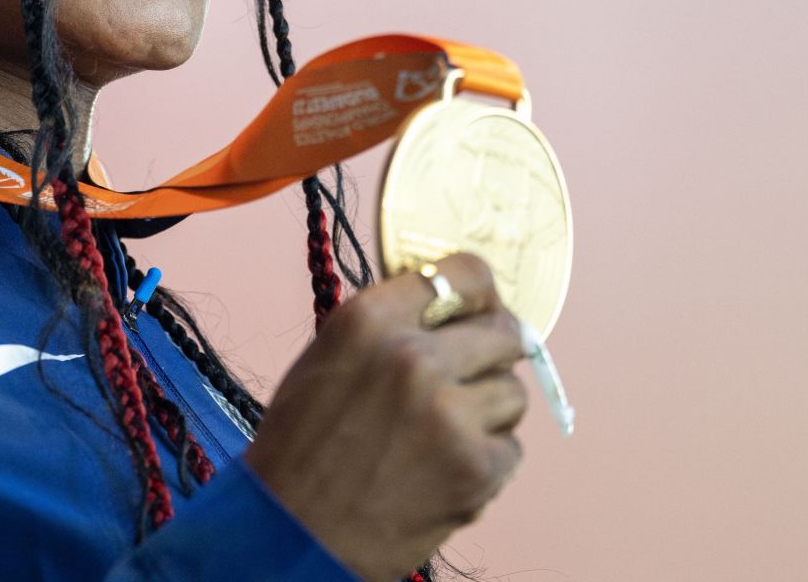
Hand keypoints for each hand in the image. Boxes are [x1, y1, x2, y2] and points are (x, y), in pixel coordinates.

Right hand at [243, 253, 529, 580]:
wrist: (293, 533)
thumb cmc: (301, 447)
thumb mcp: (328, 358)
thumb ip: (388, 326)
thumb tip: (449, 308)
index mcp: (369, 320)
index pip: (463, 274)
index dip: (479, 293)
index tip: (481, 308)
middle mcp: (413, 356)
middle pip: (504, 330)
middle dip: (494, 352)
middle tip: (475, 373)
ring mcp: (450, 413)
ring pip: (514, 392)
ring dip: (490, 411)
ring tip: (447, 433)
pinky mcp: (476, 467)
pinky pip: (512, 449)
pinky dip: (487, 461)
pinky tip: (445, 470)